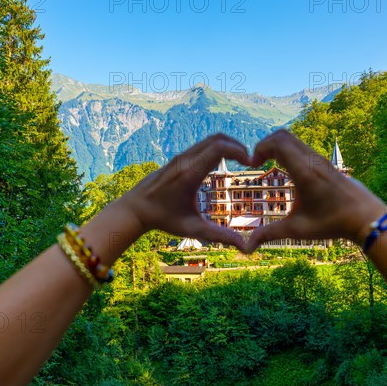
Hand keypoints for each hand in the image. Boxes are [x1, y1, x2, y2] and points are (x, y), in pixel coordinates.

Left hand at [120, 133, 250, 249]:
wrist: (135, 209)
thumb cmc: (164, 220)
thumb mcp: (193, 229)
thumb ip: (219, 236)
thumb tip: (245, 246)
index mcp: (190, 174)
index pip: (219, 148)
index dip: (239, 150)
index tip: (251, 162)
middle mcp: (185, 161)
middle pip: (217, 139)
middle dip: (237, 145)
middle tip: (250, 160)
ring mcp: (180, 157)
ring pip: (209, 140)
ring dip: (228, 145)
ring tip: (241, 160)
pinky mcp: (178, 158)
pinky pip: (202, 145)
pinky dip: (217, 148)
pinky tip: (224, 164)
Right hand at [245, 130, 386, 252]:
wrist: (366, 217)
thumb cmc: (332, 223)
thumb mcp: (297, 229)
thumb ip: (269, 234)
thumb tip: (246, 247)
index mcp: (304, 172)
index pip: (278, 143)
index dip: (259, 148)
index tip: (252, 165)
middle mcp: (312, 161)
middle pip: (282, 135)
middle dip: (264, 145)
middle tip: (256, 162)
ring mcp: (320, 159)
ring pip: (293, 139)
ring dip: (275, 146)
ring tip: (266, 163)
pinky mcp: (324, 162)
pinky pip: (301, 146)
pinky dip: (287, 150)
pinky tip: (284, 169)